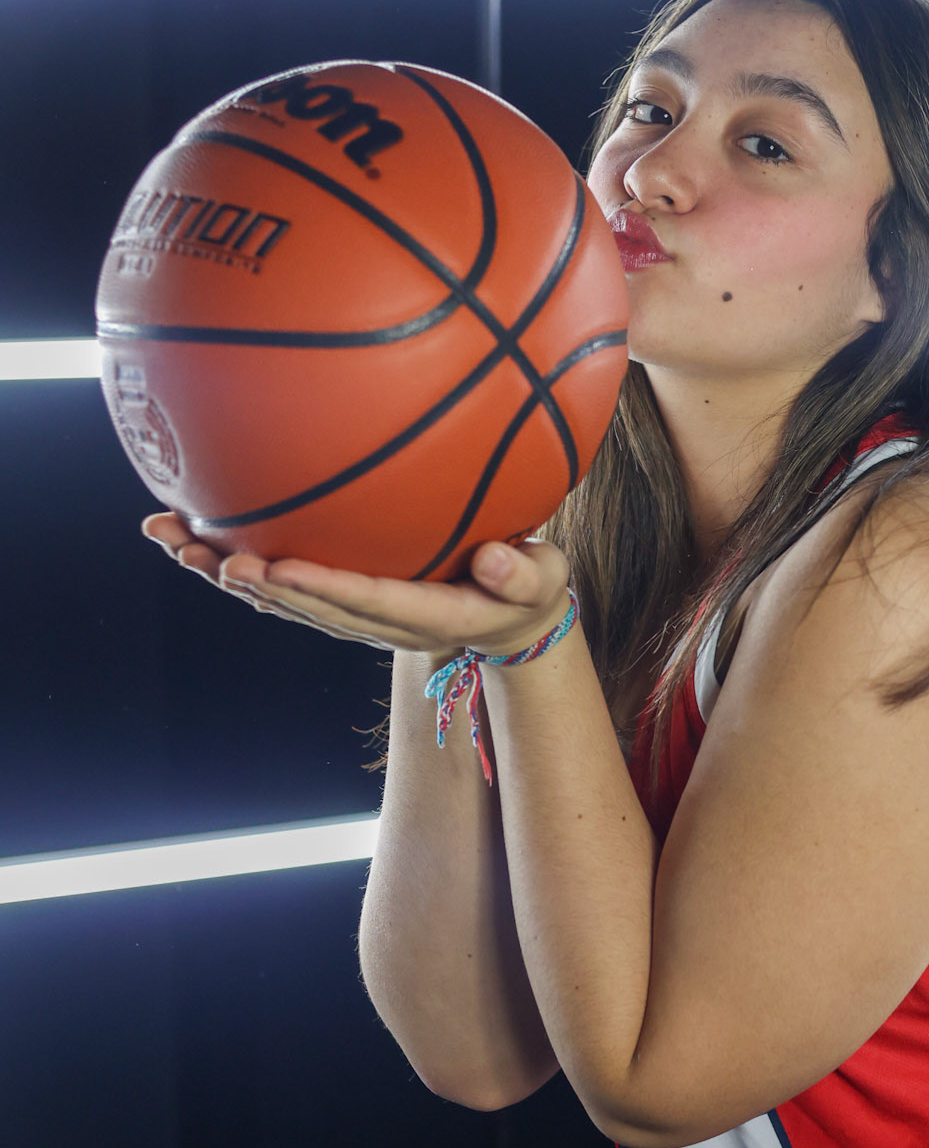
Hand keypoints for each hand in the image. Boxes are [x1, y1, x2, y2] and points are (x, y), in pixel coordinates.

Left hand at [141, 513, 572, 659]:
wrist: (509, 619)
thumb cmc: (530, 589)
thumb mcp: (542, 581)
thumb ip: (524, 571)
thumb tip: (494, 556)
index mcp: (425, 614)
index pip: (365, 600)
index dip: (319, 586)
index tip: (277, 566)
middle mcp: (375, 619)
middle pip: (303, 606)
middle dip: (253, 582)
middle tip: (207, 555)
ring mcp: (350, 611)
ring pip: (276, 598)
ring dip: (219, 571)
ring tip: (168, 535)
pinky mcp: (338, 597)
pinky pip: (278, 583)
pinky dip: (231, 561)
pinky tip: (189, 528)